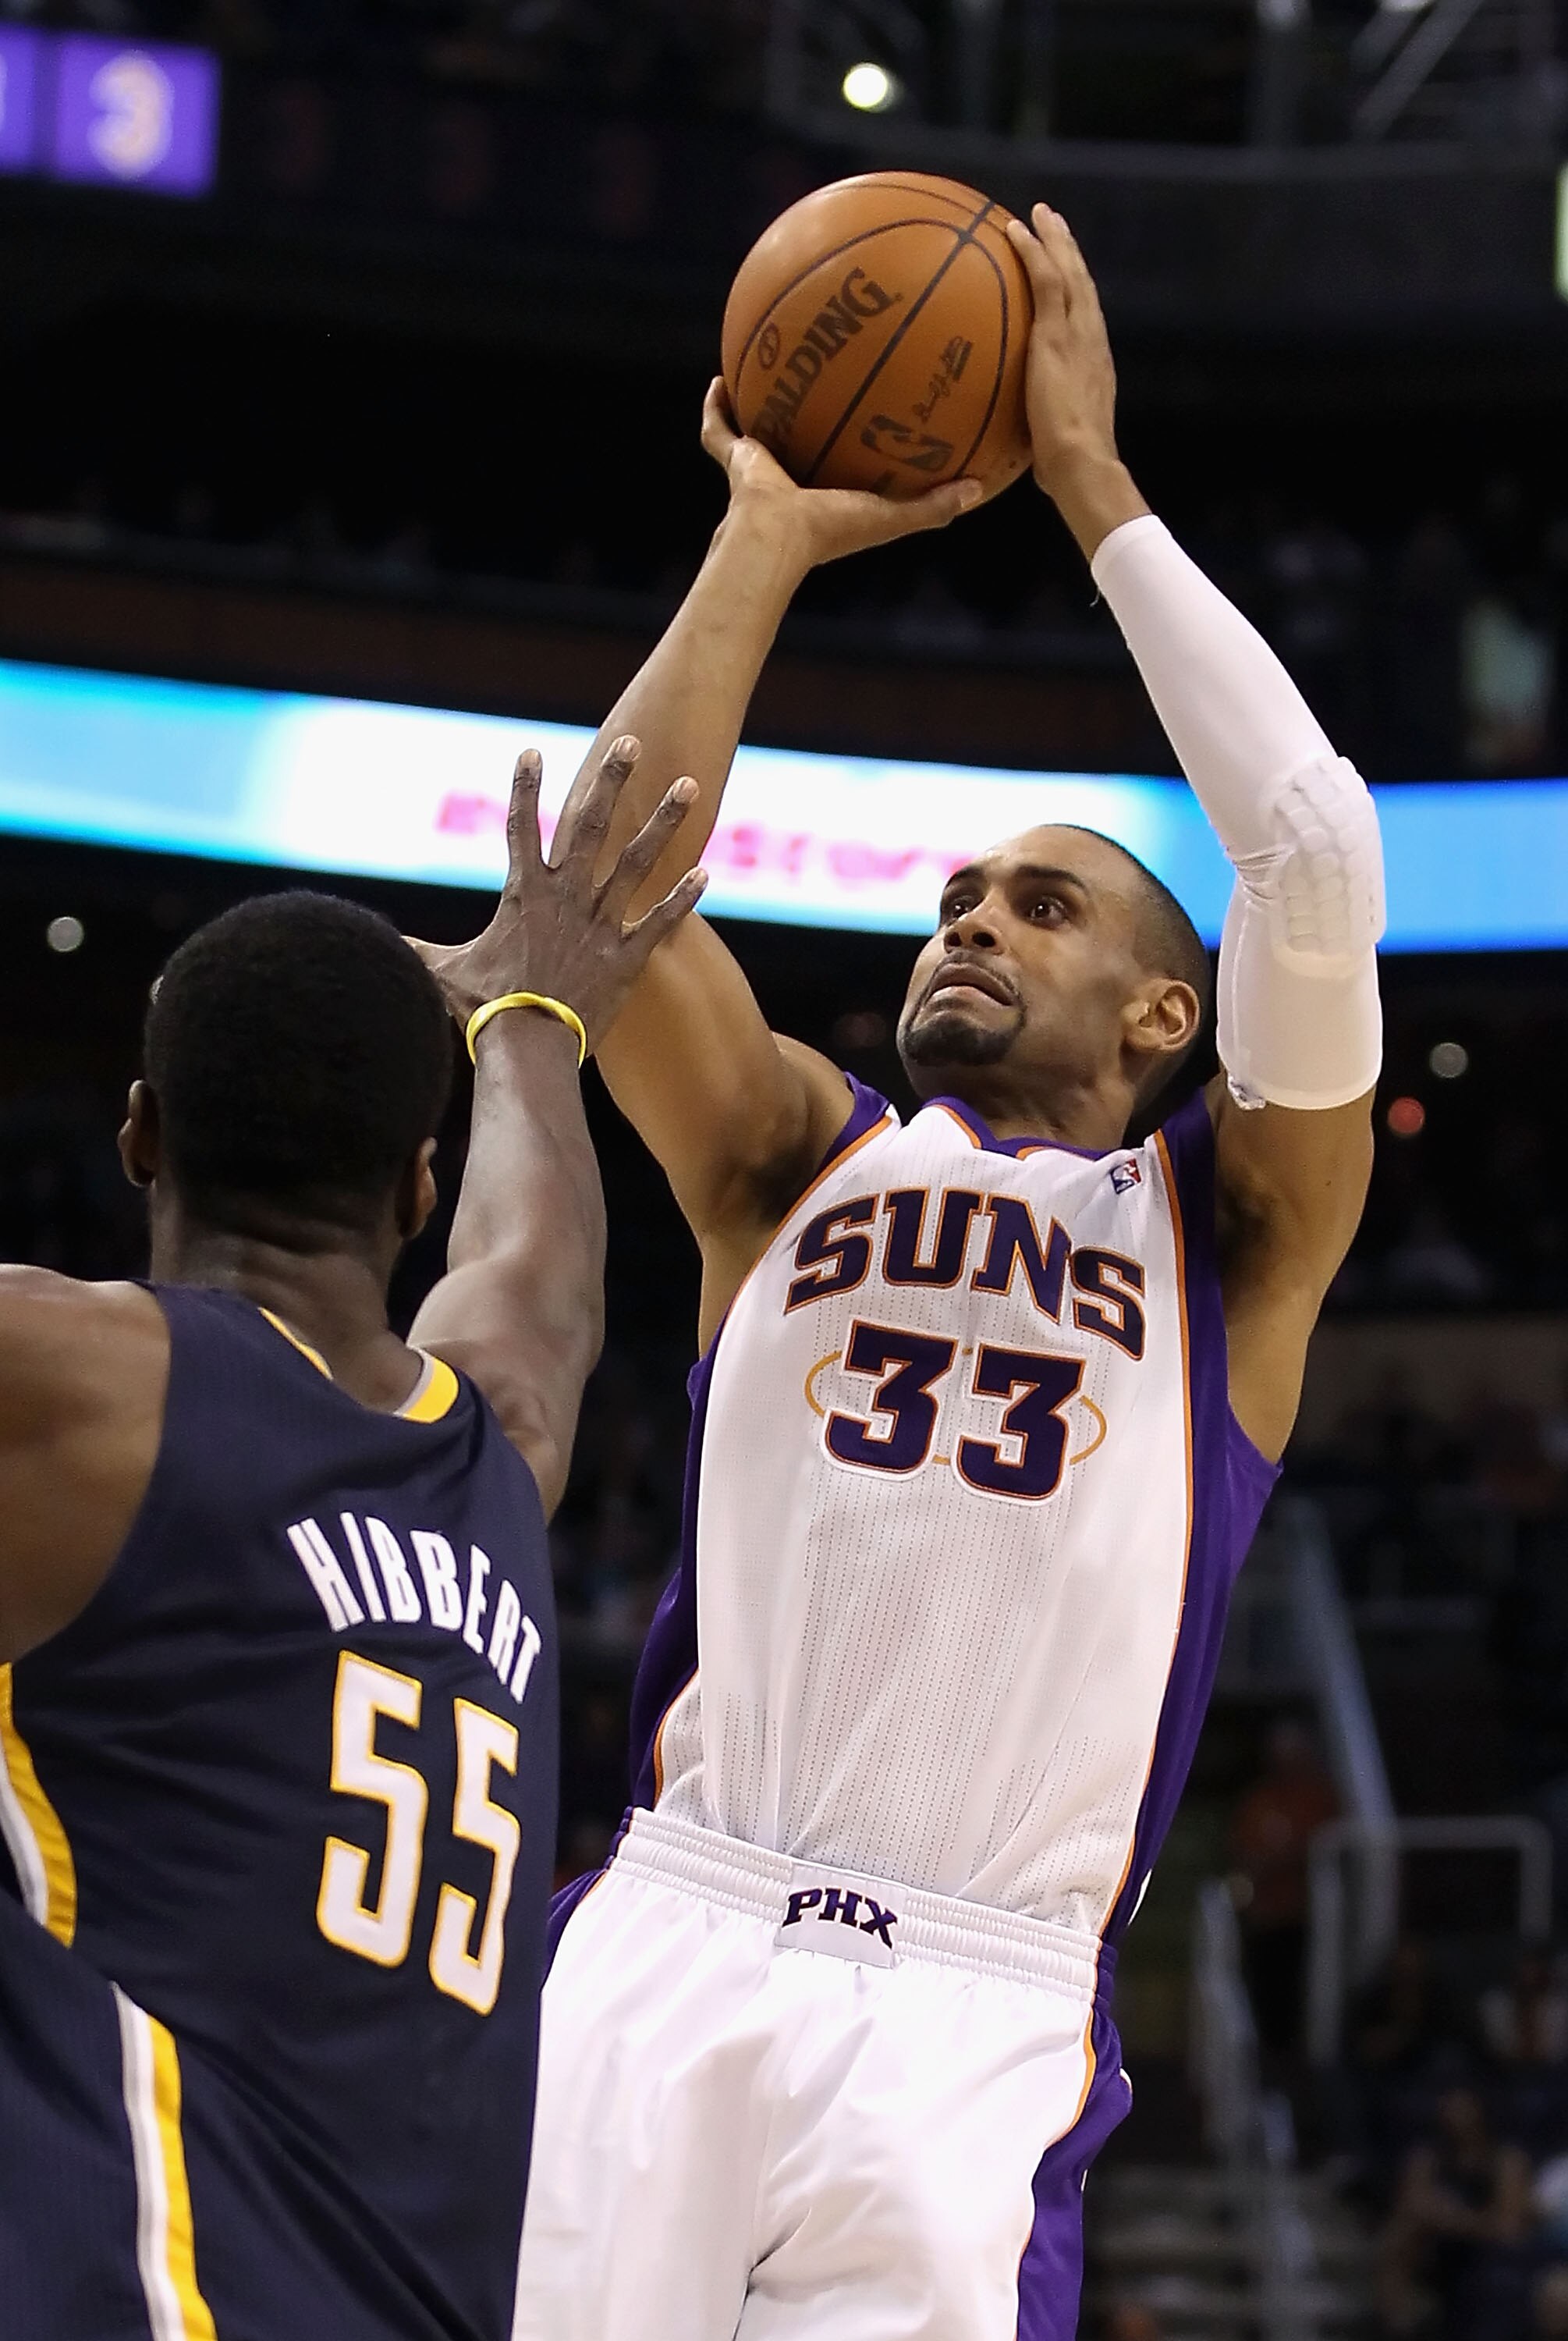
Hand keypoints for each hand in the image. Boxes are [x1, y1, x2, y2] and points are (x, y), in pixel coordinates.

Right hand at [410, 738, 705, 1052]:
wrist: (527, 1047)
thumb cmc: (483, 1011)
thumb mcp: (441, 972)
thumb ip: (415, 950)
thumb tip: (377, 945)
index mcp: (523, 894)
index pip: (521, 827)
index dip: (525, 788)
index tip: (533, 751)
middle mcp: (566, 897)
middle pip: (590, 825)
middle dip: (611, 780)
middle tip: (630, 742)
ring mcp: (600, 923)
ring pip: (637, 861)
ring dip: (664, 822)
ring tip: (689, 786)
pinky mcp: (627, 956)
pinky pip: (660, 920)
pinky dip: (682, 897)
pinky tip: (705, 871)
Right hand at [700, 378, 980, 574]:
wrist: (775, 537)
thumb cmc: (832, 531)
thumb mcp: (891, 516)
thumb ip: (932, 505)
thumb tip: (978, 489)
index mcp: (827, 498)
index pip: (842, 470)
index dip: (854, 451)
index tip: (869, 425)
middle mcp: (792, 484)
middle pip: (798, 447)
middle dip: (805, 424)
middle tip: (818, 389)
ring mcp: (759, 472)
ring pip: (754, 437)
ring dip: (756, 410)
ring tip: (763, 374)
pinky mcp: (734, 461)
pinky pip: (718, 430)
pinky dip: (717, 408)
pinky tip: (721, 377)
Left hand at [1005, 205, 1148, 556]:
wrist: (1081, 462)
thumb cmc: (1068, 470)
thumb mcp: (1052, 448)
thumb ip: (1039, 438)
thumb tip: (1023, 458)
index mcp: (1094, 365)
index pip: (1086, 319)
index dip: (1077, 293)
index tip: (1066, 274)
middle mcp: (1093, 341)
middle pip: (1083, 284)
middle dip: (1071, 253)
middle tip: (1056, 226)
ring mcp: (1078, 333)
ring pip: (1069, 272)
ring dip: (1055, 239)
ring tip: (1040, 214)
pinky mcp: (1058, 334)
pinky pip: (1045, 279)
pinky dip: (1032, 250)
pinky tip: (1014, 229)